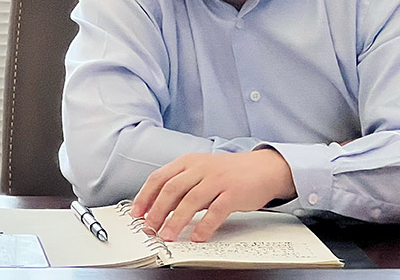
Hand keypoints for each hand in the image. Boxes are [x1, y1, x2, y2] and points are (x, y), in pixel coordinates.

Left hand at [130, 149, 296, 241]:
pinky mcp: (234, 192)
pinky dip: (204, 225)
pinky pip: (216, 210)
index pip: (159, 177)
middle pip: (172, 189)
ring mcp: (218, 179)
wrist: (263, 168)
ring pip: (191, 199)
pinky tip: (197, 237)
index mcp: (189, 162)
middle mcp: (201, 168)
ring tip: (167, 236)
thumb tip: (157, 209)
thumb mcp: (201, 173)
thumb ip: (181, 186)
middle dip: (156, 211)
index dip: (145, 196)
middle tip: (149, 229)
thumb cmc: (229, 173)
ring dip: (176, 220)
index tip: (136, 214)